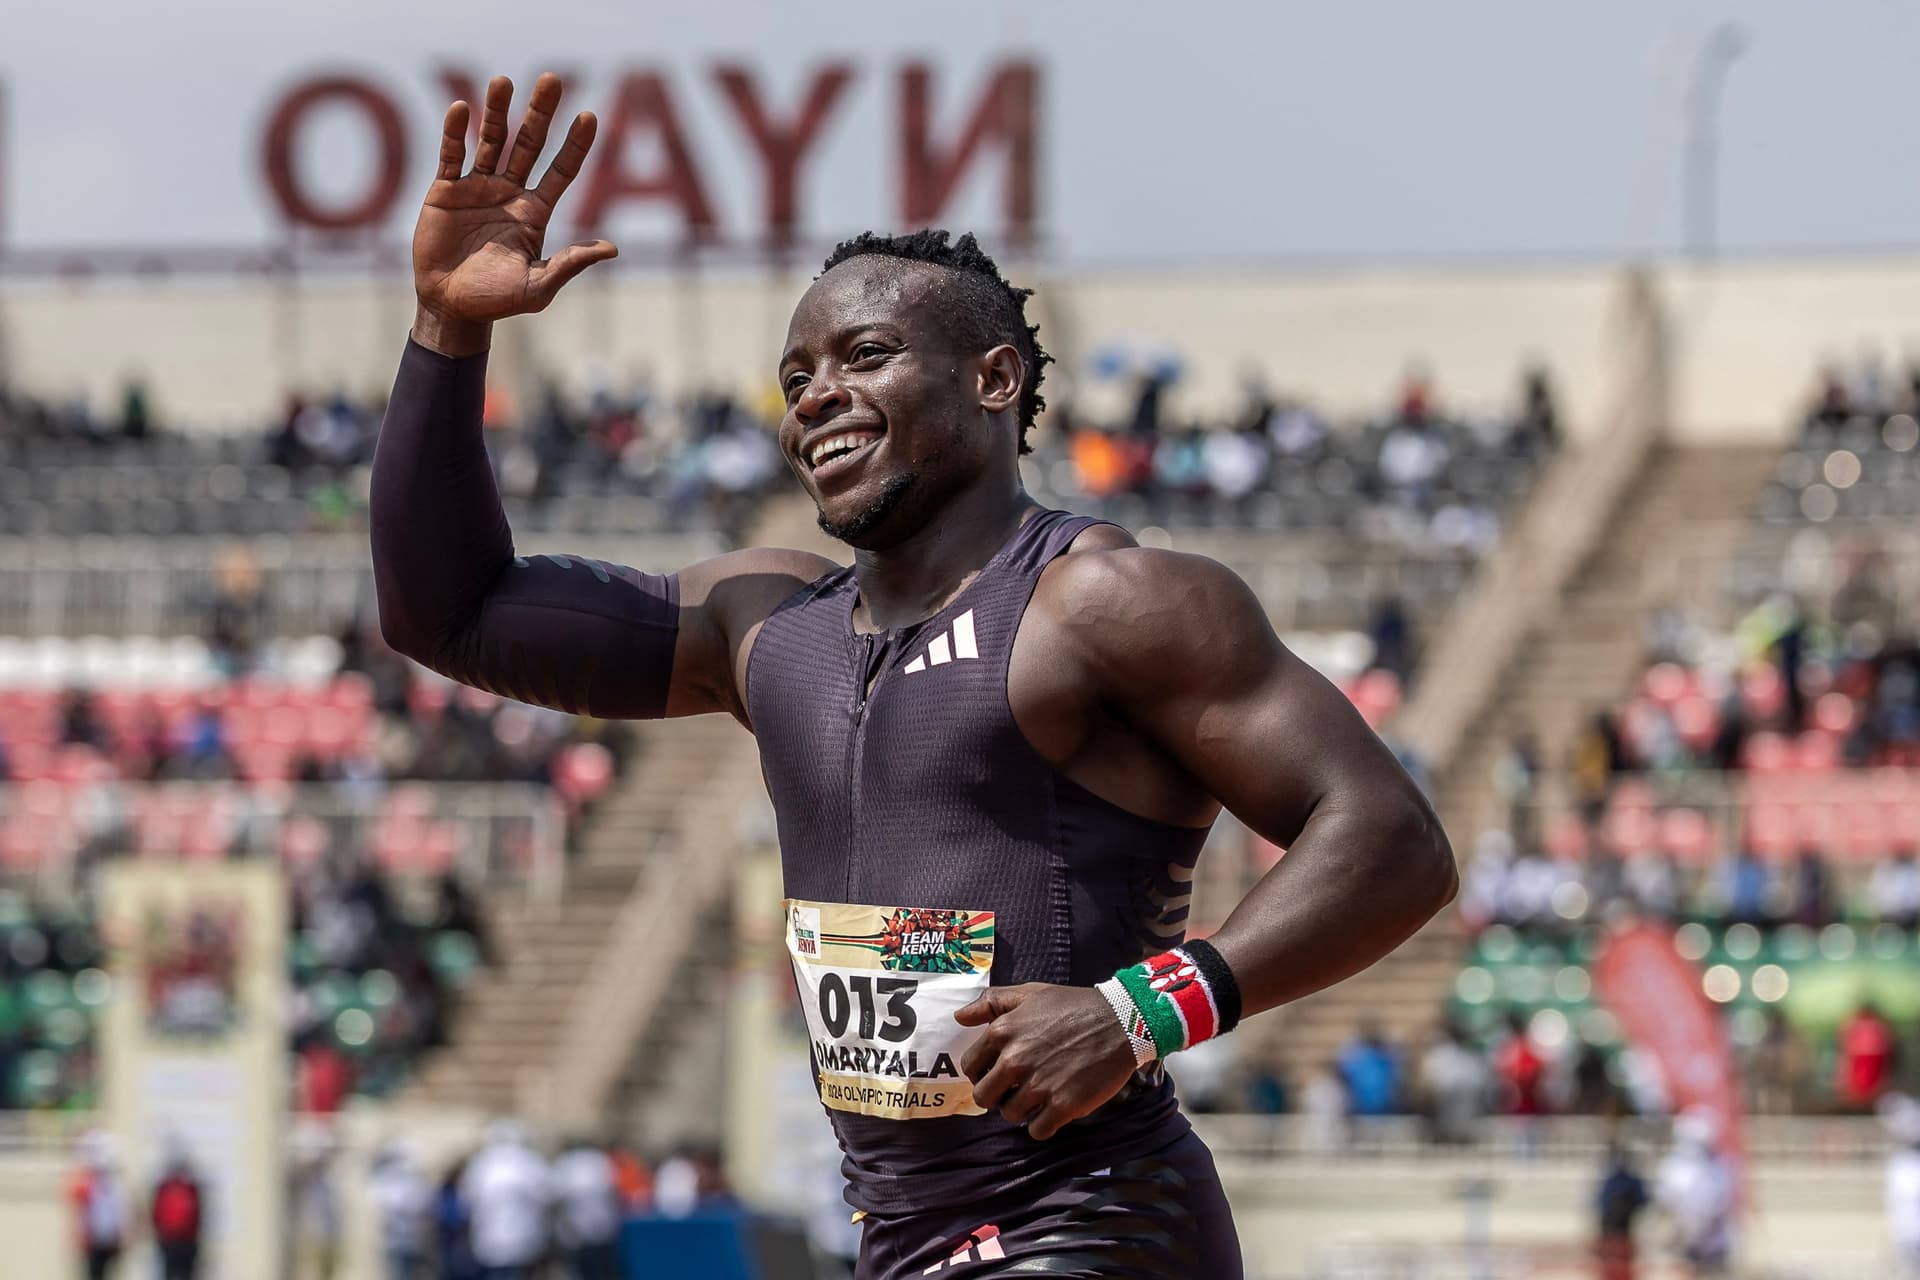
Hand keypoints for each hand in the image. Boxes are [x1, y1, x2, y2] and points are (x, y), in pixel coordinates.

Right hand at [412, 73, 617, 355]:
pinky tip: (461, 109)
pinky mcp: (446, 191)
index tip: (590, 116)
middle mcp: (510, 193)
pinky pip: (452, 155)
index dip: (575, 144)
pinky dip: (455, 133)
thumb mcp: (538, 287)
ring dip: (497, 111)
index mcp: (535, 212)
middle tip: (552, 79)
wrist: (451, 306)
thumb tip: (612, 248)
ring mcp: (478, 187)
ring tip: (503, 81)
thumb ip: (569, 264)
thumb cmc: (496, 301)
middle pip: (529, 144)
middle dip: (541, 113)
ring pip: (491, 141)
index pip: (561, 170)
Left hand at [955, 983, 1139, 1140]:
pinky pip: (1037, 1131)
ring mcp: (1038, 1085)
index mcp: (1002, 1031)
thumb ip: (991, 1002)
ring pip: (1010, 1115)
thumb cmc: (1075, 1005)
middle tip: (1015, 1090)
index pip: (971, 1067)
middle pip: (985, 1097)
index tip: (997, 1074)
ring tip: (1039, 1097)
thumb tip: (959, 1017)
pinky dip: (1043, 1126)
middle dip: (997, 1096)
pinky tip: (1054, 1111)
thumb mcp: (1031, 993)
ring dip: (1022, 1110)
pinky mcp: (1063, 1105)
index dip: (982, 1073)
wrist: (1121, 1021)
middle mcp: (1015, 1060)